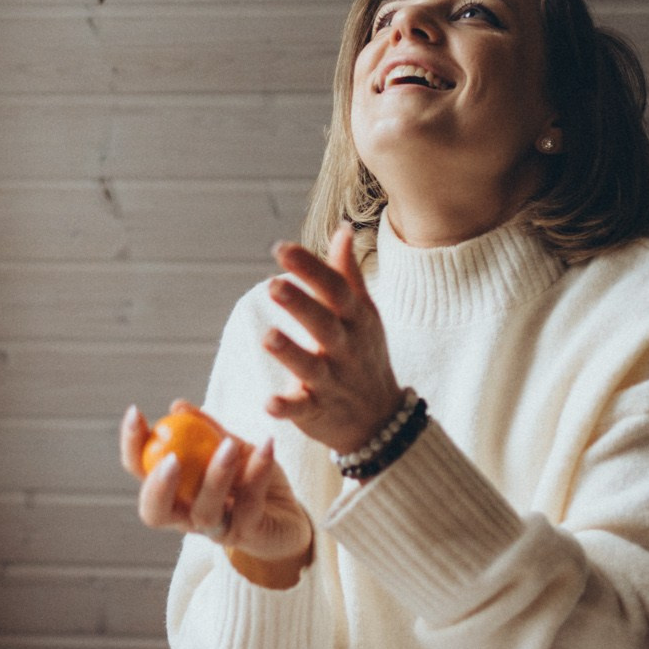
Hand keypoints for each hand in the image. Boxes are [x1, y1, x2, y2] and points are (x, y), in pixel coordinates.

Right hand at [120, 400, 313, 566]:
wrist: (289, 515)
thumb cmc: (250, 481)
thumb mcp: (230, 449)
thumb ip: (207, 432)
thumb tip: (177, 406)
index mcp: (174, 493)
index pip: (140, 472)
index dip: (131, 446)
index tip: (135, 412)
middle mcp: (186, 517)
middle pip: (155, 511)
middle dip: (157, 486)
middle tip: (171, 457)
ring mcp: (217, 530)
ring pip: (205, 513)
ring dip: (215, 477)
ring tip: (229, 445)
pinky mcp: (248, 535)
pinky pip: (250, 504)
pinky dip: (259, 471)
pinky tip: (266, 444)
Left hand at [261, 227, 404, 454]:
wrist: (381, 419)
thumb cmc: (365, 355)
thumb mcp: (363, 313)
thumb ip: (347, 274)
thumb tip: (343, 229)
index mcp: (355, 320)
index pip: (335, 289)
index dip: (310, 268)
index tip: (281, 248)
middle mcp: (346, 349)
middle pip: (324, 325)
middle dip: (301, 306)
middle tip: (273, 285)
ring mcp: (332, 382)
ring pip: (311, 367)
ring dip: (290, 353)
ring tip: (268, 337)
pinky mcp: (318, 412)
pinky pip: (302, 410)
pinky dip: (286, 407)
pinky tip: (268, 403)